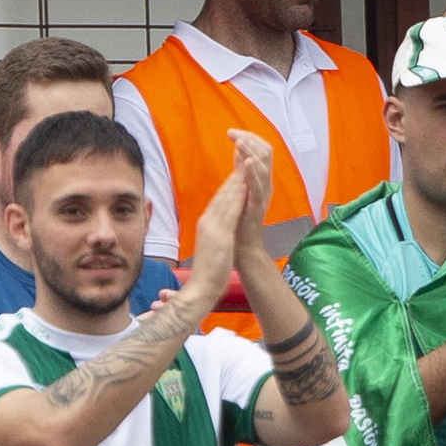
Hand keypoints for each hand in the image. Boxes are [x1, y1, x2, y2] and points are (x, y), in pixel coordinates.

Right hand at [184, 168, 247, 306]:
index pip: (219, 200)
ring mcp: (212, 228)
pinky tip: (244, 185)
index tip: (239, 169)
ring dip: (236, 179)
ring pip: (226, 199)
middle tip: (242, 156)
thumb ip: (216, 234)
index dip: (229, 183)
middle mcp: (207, 222)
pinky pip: (230, 212)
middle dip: (233, 175)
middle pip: (222, 195)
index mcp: (206, 225)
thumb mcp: (213, 248)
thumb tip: (220, 229)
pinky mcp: (219, 236)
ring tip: (245, 162)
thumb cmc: (207, 273)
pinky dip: (237, 197)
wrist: (200, 289)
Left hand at [227, 129, 273, 257]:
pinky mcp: (258, 205)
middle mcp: (266, 183)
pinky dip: (254, 172)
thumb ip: (241, 168)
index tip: (232, 132)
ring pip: (263, 167)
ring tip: (240, 142)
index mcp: (262, 177)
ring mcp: (264, 193)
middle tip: (232, 133)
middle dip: (249, 140)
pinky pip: (258, 186)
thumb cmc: (240, 216)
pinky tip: (247, 161)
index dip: (249, 138)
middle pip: (266, 154)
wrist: (242, 243)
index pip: (262, 150)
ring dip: (251, 152)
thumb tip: (238, 148)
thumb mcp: (241, 186)